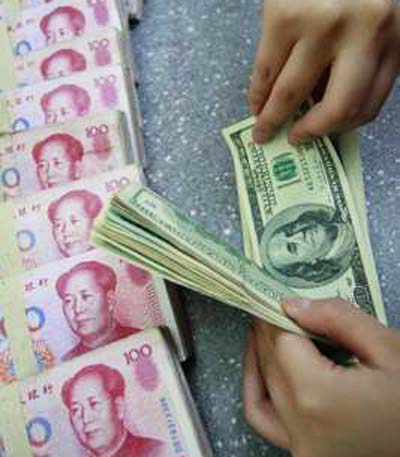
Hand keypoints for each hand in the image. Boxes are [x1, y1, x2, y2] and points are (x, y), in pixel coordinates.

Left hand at [243, 297, 399, 456]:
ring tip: (266, 329)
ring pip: (261, 389)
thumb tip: (293, 304)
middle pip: (271, 362)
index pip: (280, 339)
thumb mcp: (388, 349)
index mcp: (318, 395)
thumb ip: (338, 318)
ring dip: (259, 354)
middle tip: (272, 306)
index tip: (273, 294)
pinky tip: (263, 368)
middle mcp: (300, 426)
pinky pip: (264, 417)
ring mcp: (300, 446)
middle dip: (269, 329)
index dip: (275, 312)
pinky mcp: (305, 453)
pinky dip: (258, 389)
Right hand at [249, 0, 399, 143]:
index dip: (341, 128)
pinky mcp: (284, 17)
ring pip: (293, 94)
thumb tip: (318, 105)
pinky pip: (265, 71)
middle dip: (310, 133)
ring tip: (262, 130)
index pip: (370, 103)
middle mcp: (366, 31)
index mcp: (395, 34)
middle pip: (338, 107)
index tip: (321, 136)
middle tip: (292, 140)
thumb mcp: (369, 20)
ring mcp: (323, 24)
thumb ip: (355, 58)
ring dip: (272, 118)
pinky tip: (253, 104)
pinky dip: (256, 94)